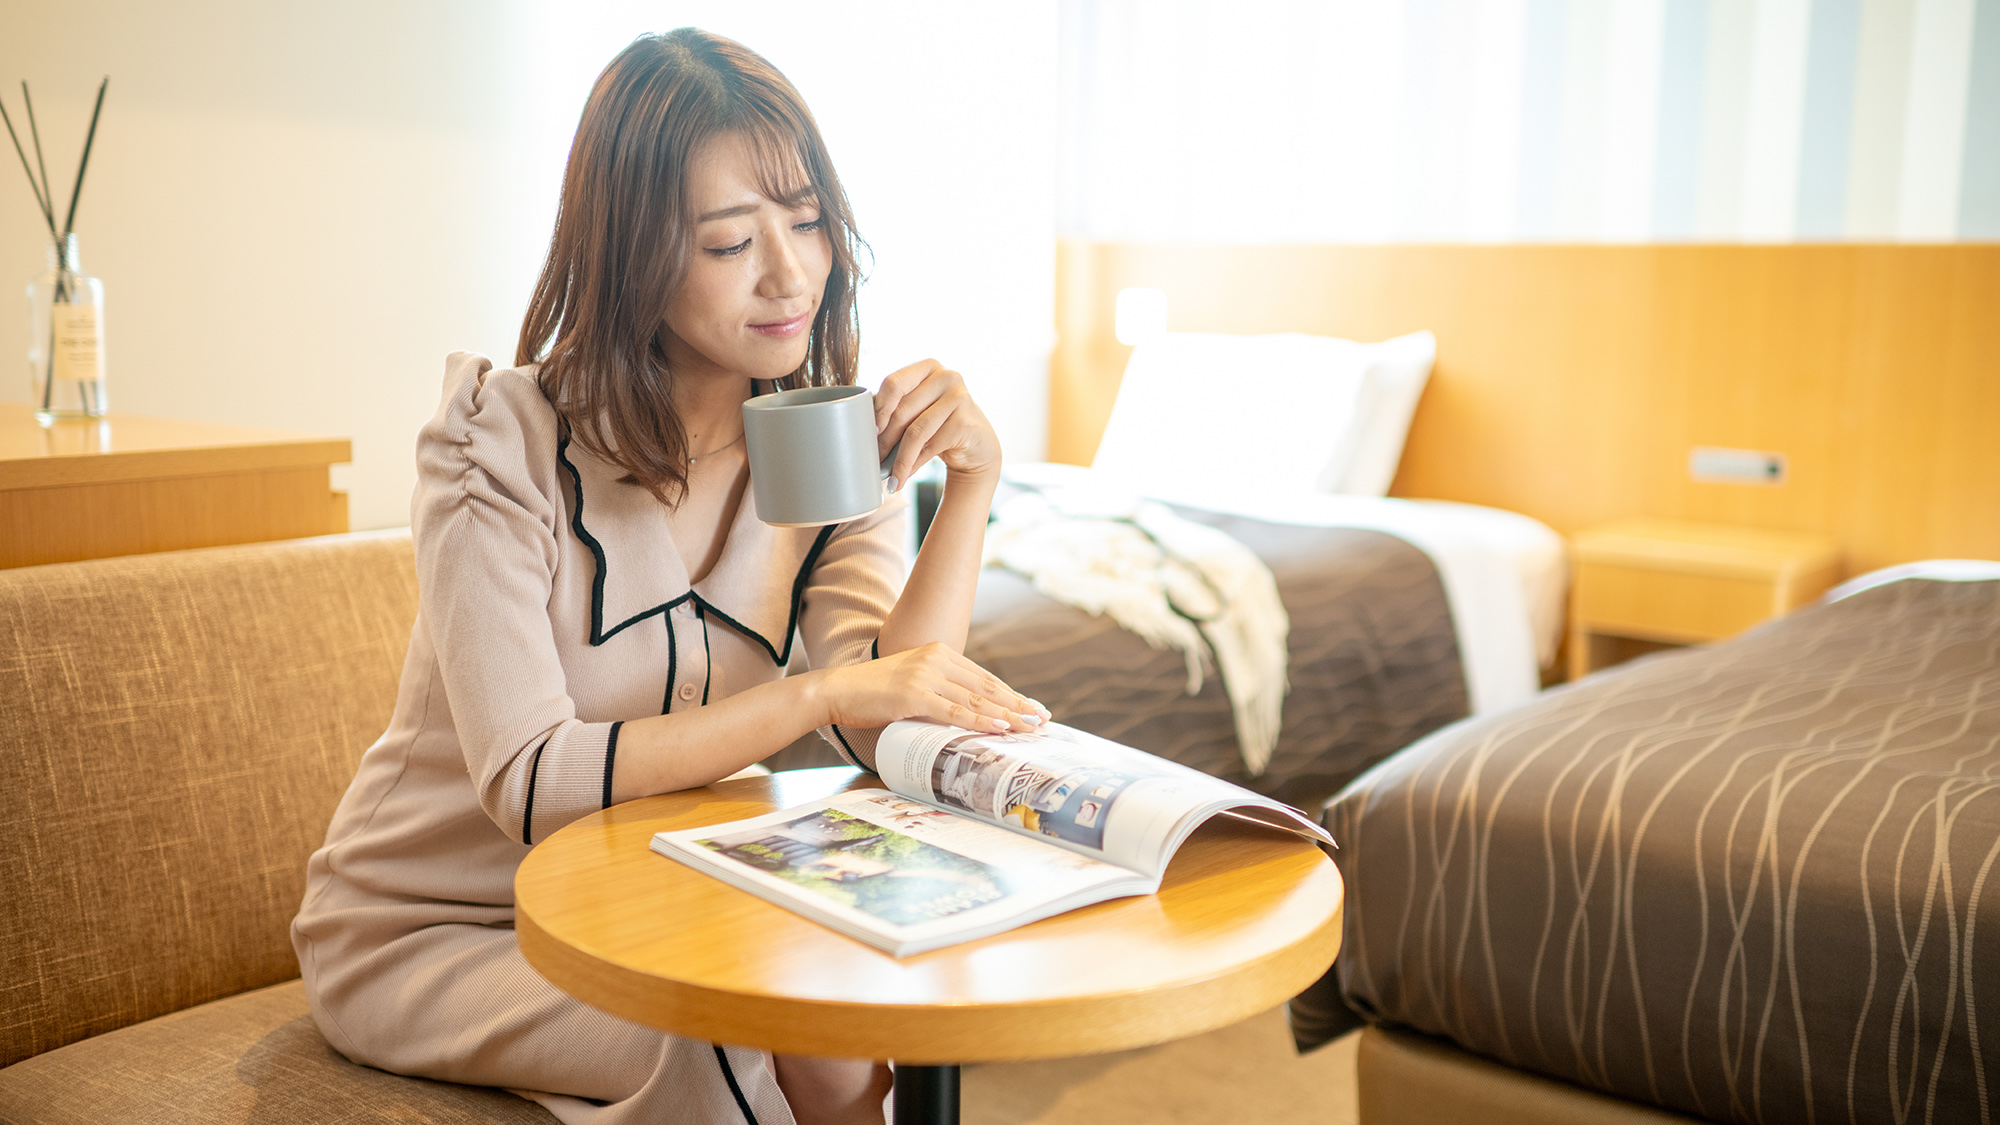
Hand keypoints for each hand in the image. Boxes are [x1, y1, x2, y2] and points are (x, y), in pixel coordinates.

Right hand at [817, 642, 1049, 732]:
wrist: (836, 691)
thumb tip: (966, 715)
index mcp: (938, 652)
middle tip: (1042, 718)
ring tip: (1031, 726)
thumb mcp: (911, 685)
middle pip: (987, 686)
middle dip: (1018, 704)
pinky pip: (956, 711)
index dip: (1010, 693)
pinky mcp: (914, 694)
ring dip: (1008, 714)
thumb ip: (938, 693)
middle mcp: (936, 658)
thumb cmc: (872, 694)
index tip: (1031, 707)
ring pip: (977, 699)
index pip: (983, 677)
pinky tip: (1001, 727)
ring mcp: (926, 675)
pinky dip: (981, 721)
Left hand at [872, 359, 1001, 487]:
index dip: (878, 409)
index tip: (870, 431)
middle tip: (874, 460)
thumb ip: (897, 407)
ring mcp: (959, 398)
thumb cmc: (939, 425)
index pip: (894, 383)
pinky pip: (929, 446)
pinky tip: (903, 476)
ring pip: (915, 432)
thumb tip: (860, 428)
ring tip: (889, 476)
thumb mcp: (919, 408)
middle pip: (902, 411)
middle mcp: (946, 377)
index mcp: (928, 367)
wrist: (977, 445)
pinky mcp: (964, 422)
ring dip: (898, 459)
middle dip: (884, 440)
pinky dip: (912, 465)